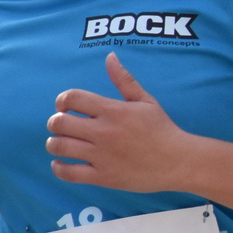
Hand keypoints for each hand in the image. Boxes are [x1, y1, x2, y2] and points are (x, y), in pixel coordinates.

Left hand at [47, 54, 192, 191]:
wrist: (179, 162)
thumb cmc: (162, 129)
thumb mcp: (146, 101)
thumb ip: (124, 80)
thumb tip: (109, 56)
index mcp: (114, 111)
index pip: (71, 98)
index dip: (62, 100)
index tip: (65, 107)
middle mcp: (105, 132)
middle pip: (59, 122)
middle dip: (55, 122)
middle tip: (62, 125)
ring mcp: (103, 155)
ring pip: (59, 147)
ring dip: (54, 143)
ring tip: (60, 143)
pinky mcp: (103, 176)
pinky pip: (68, 173)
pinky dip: (58, 167)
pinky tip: (61, 163)